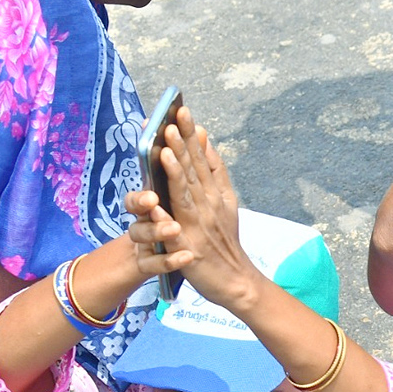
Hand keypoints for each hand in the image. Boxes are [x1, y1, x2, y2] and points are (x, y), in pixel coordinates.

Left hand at [126, 108, 260, 305]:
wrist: (237, 280)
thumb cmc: (224, 240)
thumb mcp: (226, 201)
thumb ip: (214, 170)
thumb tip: (203, 139)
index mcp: (216, 194)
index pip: (202, 159)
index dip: (191, 135)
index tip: (182, 111)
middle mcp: (209, 205)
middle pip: (193, 171)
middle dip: (182, 143)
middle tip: (172, 118)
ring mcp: (199, 225)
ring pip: (185, 193)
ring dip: (175, 169)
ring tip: (165, 146)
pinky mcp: (190, 246)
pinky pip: (176, 228)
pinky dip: (166, 212)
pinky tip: (155, 198)